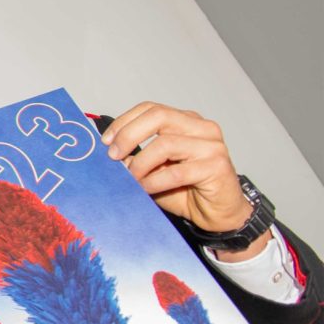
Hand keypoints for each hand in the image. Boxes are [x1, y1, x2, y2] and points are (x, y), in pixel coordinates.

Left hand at [100, 102, 263, 255]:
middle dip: (129, 134)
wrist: (217, 214)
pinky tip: (145, 188)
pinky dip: (154, 181)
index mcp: (186, 121)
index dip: (124, 122)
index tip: (105, 141)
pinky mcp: (217, 167)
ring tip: (130, 178)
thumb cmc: (185, 189)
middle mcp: (201, 128)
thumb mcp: (153, 168)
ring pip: (166, 143)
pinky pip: (177, 172)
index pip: (150, 109)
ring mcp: (211, 146)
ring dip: (140, 162)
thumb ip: (134, 155)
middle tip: (113, 155)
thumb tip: (107, 148)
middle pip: (159, 116)